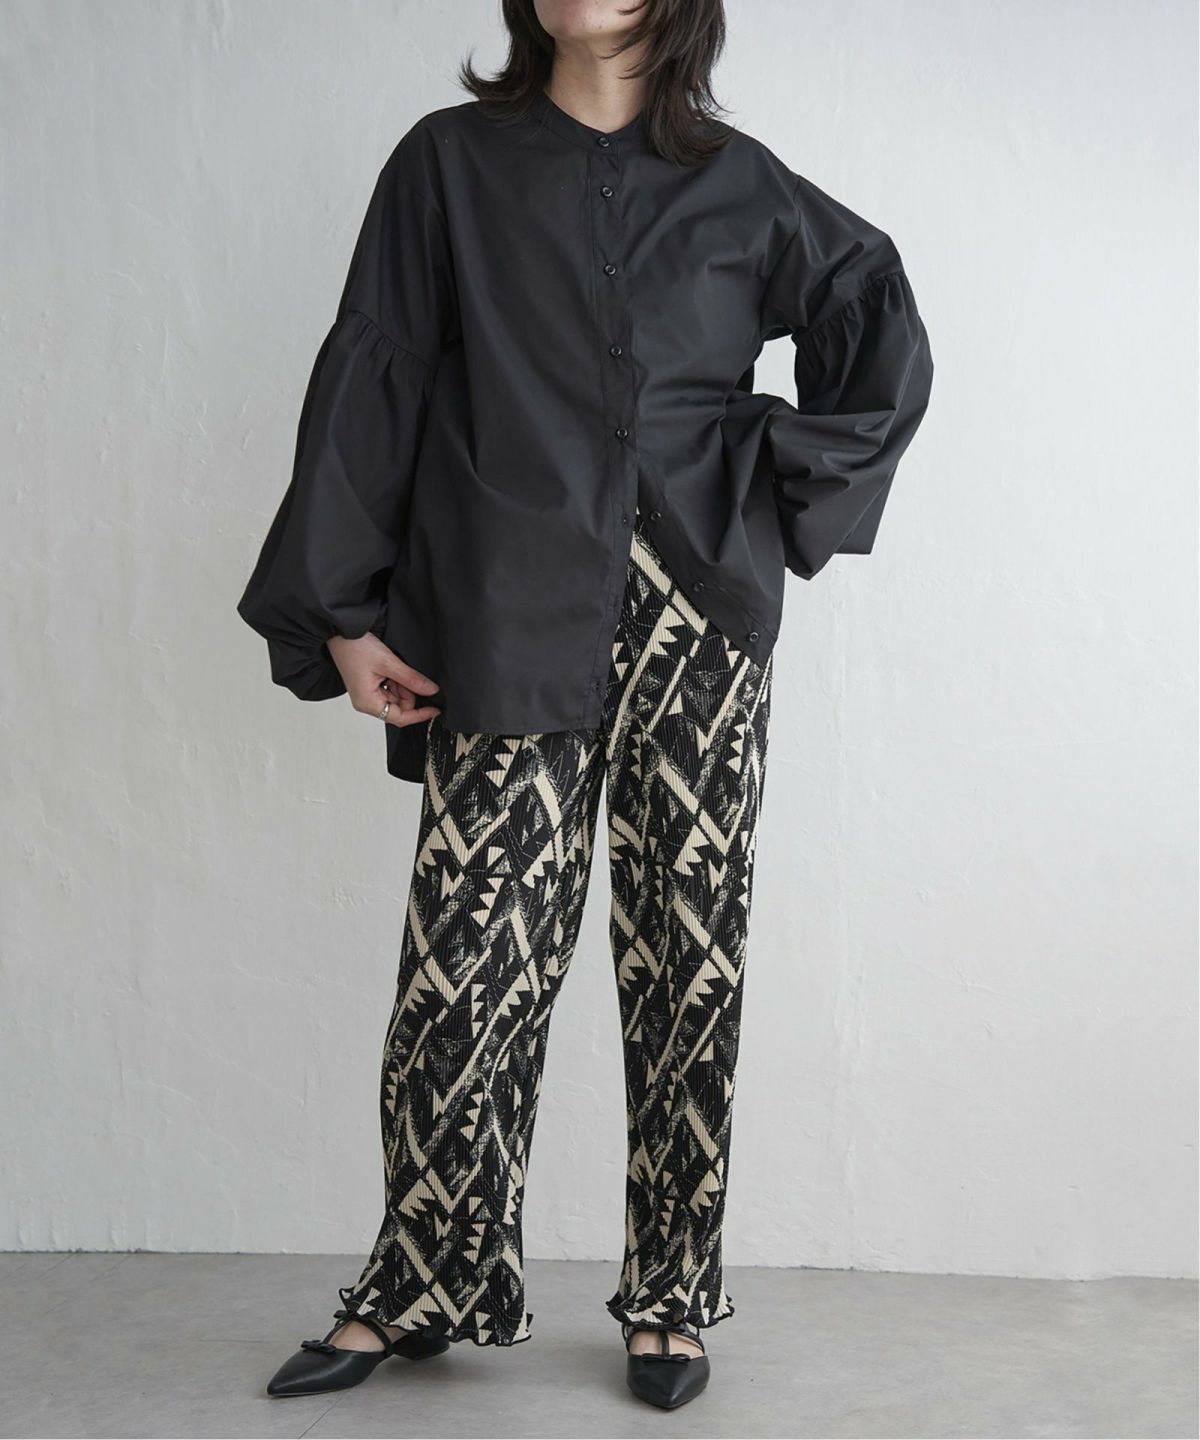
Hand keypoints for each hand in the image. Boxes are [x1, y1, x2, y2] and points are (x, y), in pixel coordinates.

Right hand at [326, 633, 441, 728]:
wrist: (340, 631)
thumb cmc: (354, 647)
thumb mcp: (389, 663)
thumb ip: (412, 679)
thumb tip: (431, 690)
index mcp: (367, 702)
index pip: (399, 717)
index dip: (419, 714)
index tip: (435, 709)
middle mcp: (365, 702)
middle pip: (399, 707)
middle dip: (408, 692)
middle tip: (406, 673)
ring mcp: (366, 693)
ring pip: (395, 697)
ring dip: (402, 684)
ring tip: (394, 666)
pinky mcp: (368, 685)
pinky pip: (389, 688)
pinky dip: (395, 679)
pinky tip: (391, 667)